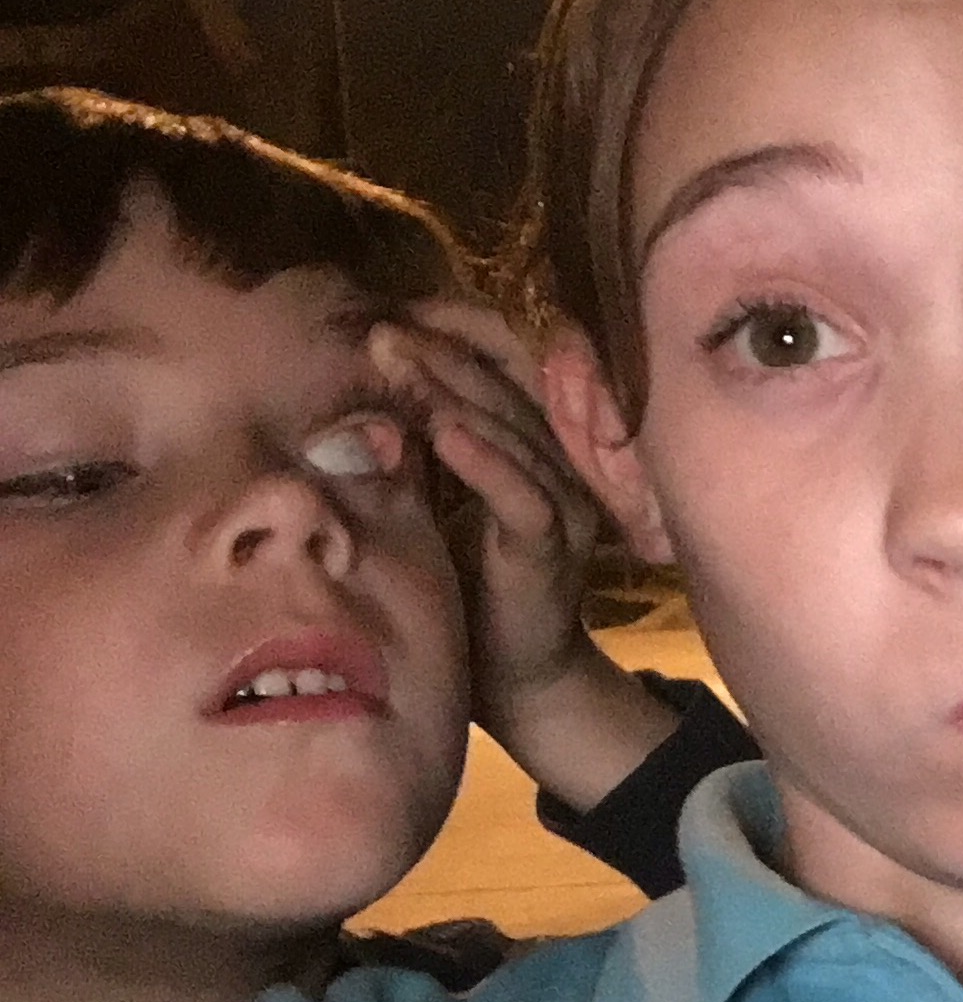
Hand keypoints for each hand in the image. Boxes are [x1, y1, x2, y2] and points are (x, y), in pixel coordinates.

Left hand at [374, 302, 680, 808]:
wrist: (515, 680)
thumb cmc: (472, 598)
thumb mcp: (434, 516)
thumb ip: (415, 466)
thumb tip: (362, 417)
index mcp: (533, 457)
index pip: (495, 384)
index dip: (449, 348)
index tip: (388, 321)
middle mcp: (558, 471)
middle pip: (503, 397)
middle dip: (442, 358)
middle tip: (381, 329)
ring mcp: (561, 507)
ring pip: (510, 434)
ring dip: (453, 394)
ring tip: (401, 359)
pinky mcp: (550, 547)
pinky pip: (520, 495)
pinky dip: (483, 461)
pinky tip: (442, 432)